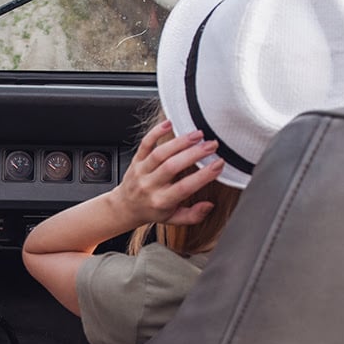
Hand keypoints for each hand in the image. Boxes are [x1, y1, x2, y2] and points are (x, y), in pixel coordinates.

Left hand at [109, 120, 223, 226]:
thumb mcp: (173, 219)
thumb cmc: (151, 211)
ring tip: (198, 135)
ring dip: (180, 142)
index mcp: (161, 201)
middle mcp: (150, 185)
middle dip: (194, 154)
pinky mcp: (136, 159)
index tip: (218, 164)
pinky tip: (169, 123)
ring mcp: (141, 171)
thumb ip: (193, 215)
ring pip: (160, 153)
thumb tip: (209, 205)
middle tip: (211, 145)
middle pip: (172, 166)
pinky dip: (156, 132)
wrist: (124, 207)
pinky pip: (145, 144)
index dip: (203, 175)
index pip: (185, 187)